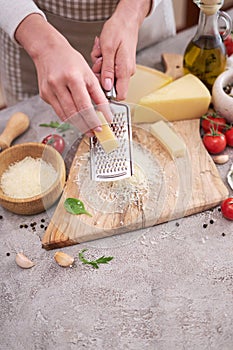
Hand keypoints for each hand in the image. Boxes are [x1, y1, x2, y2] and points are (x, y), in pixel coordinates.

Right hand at [15, 14, 112, 134]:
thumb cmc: (70, 60)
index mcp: (73, 77)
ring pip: (66, 116)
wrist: (48, 50)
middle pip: (75, 113)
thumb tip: (105, 111)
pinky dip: (69, 117)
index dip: (94, 118)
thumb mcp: (88, 73)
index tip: (102, 126)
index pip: (85, 104)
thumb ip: (97, 93)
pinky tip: (76, 118)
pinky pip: (59, 112)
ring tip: (88, 129)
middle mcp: (59, 84)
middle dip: (87, 125)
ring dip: (78, 124)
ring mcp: (49, 91)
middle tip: (95, 131)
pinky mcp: (44, 95)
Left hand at [91, 0, 150, 99]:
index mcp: (125, 71)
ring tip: (101, 52)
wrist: (126, 19)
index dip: (108, 94)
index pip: (120, 95)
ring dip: (100, 66)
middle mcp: (126, 72)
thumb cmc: (118, 29)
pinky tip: (103, 51)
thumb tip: (106, 87)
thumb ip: (107, 70)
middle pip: (110, 85)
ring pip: (107, 76)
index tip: (98, 84)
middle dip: (100, 74)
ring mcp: (124, 69)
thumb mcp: (108, 49)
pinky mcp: (121, 65)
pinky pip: (108, 68)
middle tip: (99, 60)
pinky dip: (103, 61)